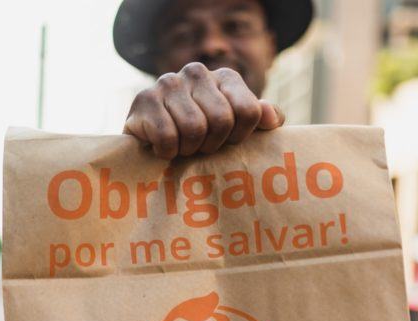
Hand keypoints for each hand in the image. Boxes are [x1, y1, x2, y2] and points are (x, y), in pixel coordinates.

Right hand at [124, 62, 283, 158]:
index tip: (225, 143)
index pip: (249, 111)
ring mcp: (169, 82)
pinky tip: (162, 148)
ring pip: (194, 129)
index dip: (239, 137)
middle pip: (222, 121)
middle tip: (199, 148)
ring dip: (187, 150)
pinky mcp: (144, 98)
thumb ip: (256, 119)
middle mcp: (197, 72)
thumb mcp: (231, 127)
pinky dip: (167, 152)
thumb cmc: (196, 135)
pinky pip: (167, 136)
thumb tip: (274, 119)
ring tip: (181, 147)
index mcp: (225, 76)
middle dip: (211, 145)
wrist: (146, 138)